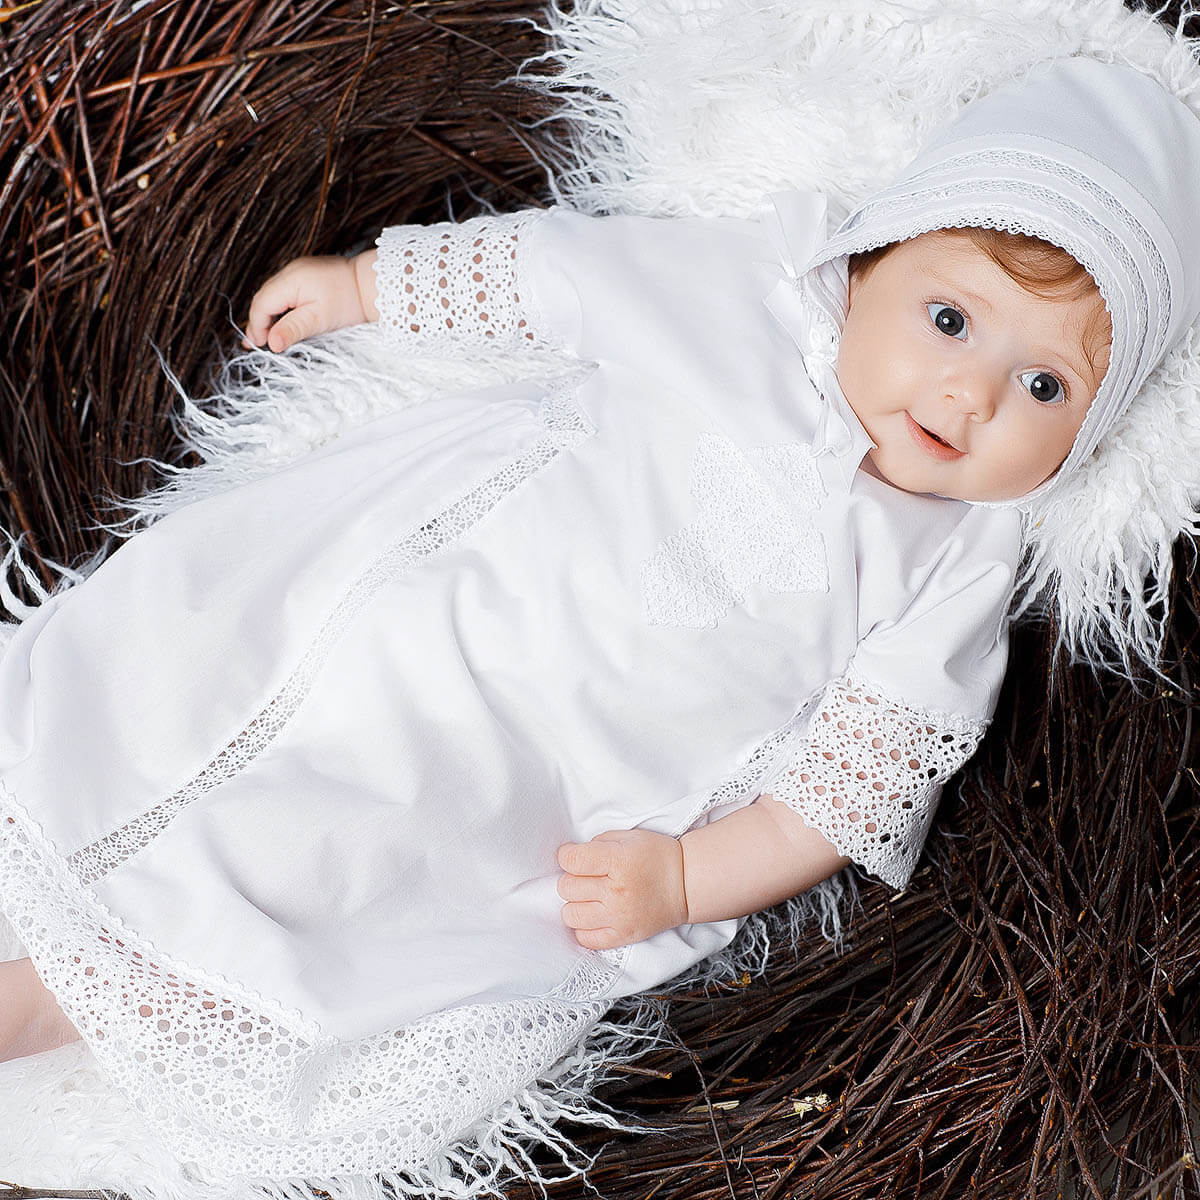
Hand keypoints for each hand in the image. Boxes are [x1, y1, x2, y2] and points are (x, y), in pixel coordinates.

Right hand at [243, 253, 372, 351]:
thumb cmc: (349, 301)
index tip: (257, 345)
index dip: (256, 326)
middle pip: (264, 298)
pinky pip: (284, 292)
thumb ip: (293, 330)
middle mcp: (290, 271)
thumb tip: (271, 343)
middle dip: (259, 321)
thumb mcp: (319, 320)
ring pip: (273, 295)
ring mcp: (297, 271)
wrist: (371, 285)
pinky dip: (280, 307)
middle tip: (256, 344)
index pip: (262, 304)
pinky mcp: (306, 275)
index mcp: (290, 280)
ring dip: (268, 315)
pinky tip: (281, 321)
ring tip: (265, 335)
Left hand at [556, 828, 688, 949]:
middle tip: (588, 876)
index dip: (567, 856)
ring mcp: (618, 917)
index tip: (574, 856)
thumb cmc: (657, 857)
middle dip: (573, 878)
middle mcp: (615, 891)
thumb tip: (572, 856)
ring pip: (571, 914)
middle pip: (567, 887)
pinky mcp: (622, 936)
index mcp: (618, 861)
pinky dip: (584, 927)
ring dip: (576, 903)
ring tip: (590, 896)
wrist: (686, 884)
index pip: (571, 860)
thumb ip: (597, 843)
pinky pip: (586, 939)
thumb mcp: (628, 837)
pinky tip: (595, 915)